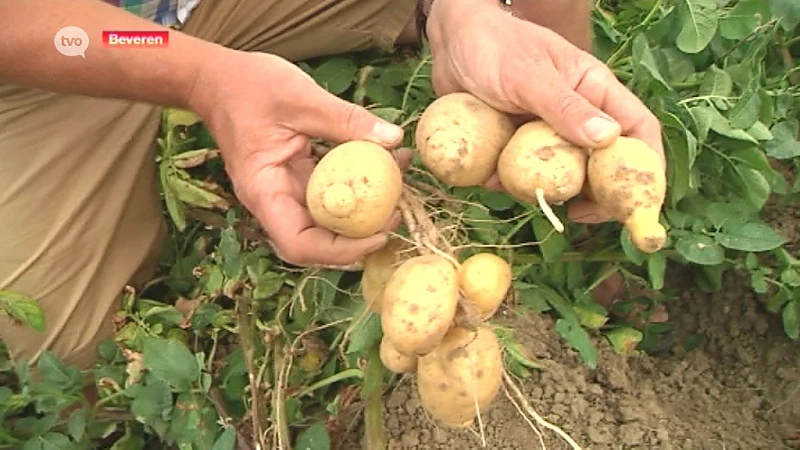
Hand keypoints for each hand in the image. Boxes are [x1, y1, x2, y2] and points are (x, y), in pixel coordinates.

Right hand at [187, 49, 409, 266]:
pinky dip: (356, 184)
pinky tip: (384, 163)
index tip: (378, 234)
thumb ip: (346, 120)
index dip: (342, 250)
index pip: (301, 244)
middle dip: (360, 236)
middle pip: (318, 241)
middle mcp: (274, 201)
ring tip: (398, 188)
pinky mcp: (298, 178)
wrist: (217, 79)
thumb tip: (394, 138)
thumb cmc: (247, 86)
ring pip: (327, 219)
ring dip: (363, 211)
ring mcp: (286, 191)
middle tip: (397, 214)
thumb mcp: (300, 97)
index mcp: (264, 192)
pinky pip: (330, 193)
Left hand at [426, 0, 664, 222]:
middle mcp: (576, 116)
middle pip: (602, 165)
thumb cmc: (495, 45)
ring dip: (543, 190)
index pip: (638, 131)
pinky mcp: (515, 145)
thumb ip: (565, 107)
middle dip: (593, 194)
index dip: (645, 168)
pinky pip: (519, 175)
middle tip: (574, 213)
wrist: (451, 41)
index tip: (634, 201)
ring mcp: (545, 133)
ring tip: (522, 190)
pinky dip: (506, 183)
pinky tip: (488, 176)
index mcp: (595, 92)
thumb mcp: (530, 76)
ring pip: (560, 176)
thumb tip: (608, 139)